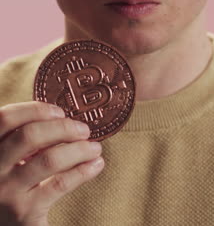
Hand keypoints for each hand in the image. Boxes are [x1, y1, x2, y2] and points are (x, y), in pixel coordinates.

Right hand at [0, 101, 103, 225]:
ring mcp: (6, 192)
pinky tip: (95, 165)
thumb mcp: (8, 160)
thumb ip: (22, 140)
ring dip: (78, 149)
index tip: (59, 112)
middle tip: (83, 129)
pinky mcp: (23, 213)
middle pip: (29, 136)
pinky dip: (82, 171)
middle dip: (63, 128)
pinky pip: (59, 184)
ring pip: (48, 159)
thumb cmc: (11, 187)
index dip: (34, 110)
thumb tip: (63, 120)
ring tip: (94, 148)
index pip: (6, 118)